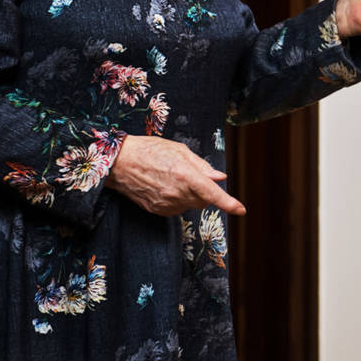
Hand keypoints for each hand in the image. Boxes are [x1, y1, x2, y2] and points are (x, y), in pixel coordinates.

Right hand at [107, 135, 245, 215]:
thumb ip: (202, 166)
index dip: (229, 203)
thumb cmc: (150, 150)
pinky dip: (178, 199)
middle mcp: (177, 194)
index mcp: (185, 176)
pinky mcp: (158, 211)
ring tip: (172, 176)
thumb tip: (220, 177)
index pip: (212, 194)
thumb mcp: (179, 150)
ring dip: (190, 194)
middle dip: (204, 190)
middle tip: (189, 173)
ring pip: (191, 205)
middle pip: (204, 200)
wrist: (119, 163)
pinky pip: (177, 208)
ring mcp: (166, 205)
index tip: (241, 210)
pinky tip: (165, 185)